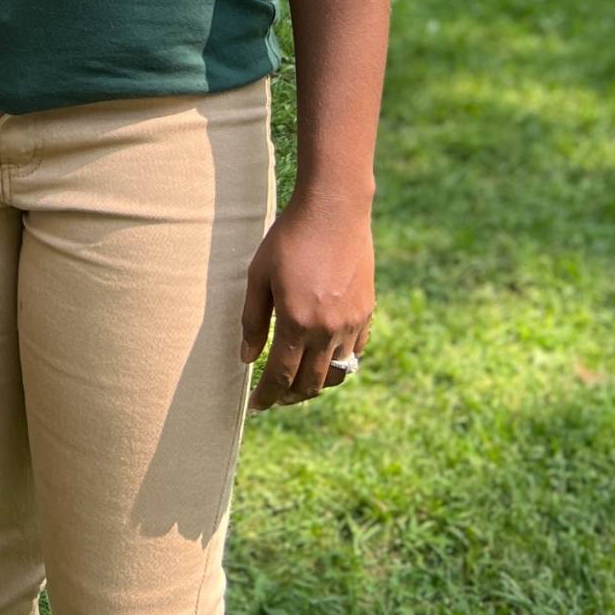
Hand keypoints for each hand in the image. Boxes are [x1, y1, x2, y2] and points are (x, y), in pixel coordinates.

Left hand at [241, 190, 374, 412]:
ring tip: (300, 383)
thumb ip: (253, 320)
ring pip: (336, 372)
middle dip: (291, 396)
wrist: (334, 210)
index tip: (257, 405)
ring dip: (317, 384)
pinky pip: (355, 351)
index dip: (268, 395)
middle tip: (276, 397)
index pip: (281, 376)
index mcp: (297, 323)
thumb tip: (247, 358)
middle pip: (311, 383)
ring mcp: (351, 323)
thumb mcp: (259, 275)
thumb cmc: (289, 238)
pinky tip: (325, 358)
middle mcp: (327, 330)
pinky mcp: (367, 312)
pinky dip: (339, 362)